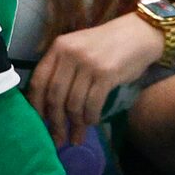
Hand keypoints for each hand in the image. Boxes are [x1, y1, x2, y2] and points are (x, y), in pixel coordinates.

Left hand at [29, 12, 165, 140]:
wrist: (138, 34)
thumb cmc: (106, 45)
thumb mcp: (77, 48)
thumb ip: (62, 68)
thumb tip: (49, 105)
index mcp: (58, 48)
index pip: (38, 81)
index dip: (36, 105)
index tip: (39, 123)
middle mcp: (69, 54)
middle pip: (55, 96)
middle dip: (55, 122)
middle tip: (58, 140)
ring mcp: (87, 64)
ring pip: (73, 103)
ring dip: (75, 124)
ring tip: (77, 136)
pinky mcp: (106, 74)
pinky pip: (92, 104)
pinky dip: (90, 118)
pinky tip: (92, 122)